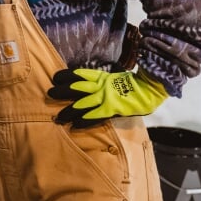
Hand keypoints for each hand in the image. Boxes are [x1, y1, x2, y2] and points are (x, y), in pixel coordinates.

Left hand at [49, 68, 167, 125]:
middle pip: (77, 88)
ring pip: (82, 104)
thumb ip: (105, 81)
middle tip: (49, 93)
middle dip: (62, 91)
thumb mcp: (117, 79)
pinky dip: (84, 121)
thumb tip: (95, 82)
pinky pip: (95, 116)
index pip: (80, 74)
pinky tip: (74, 127)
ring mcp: (106, 98)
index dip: (67, 75)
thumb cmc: (136, 85)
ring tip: (57, 117)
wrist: (151, 88)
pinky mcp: (112, 109)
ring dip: (69, 111)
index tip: (55, 77)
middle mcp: (101, 86)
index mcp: (102, 77)